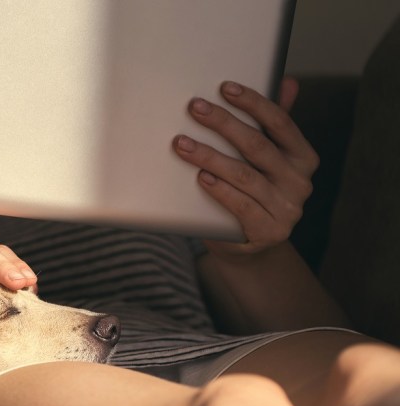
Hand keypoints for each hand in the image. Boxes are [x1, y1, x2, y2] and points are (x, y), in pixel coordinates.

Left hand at [173, 78, 319, 256]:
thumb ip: (271, 126)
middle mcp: (300, 182)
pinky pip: (241, 206)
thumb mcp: (262, 160)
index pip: (281, 123)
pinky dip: (220, 190)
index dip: (254, 103)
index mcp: (303, 157)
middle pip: (257, 146)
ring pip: (244, 176)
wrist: (246, 245)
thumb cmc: (250, 193)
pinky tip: (201, 177)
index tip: (226, 87)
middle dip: (223, 124)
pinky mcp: (270, 231)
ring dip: (210, 156)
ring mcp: (287, 209)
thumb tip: (289, 80)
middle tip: (195, 108)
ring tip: (183, 144)